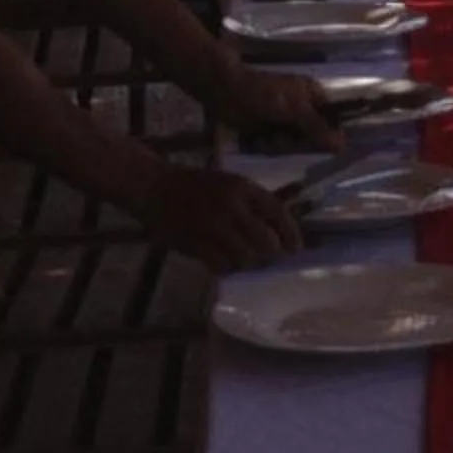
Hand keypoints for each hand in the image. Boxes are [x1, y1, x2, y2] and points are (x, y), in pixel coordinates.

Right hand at [139, 166, 304, 270]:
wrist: (155, 186)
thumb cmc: (198, 187)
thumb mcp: (230, 185)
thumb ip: (253, 206)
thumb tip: (282, 233)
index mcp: (242, 187)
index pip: (276, 211)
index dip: (290, 232)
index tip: (296, 248)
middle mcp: (229, 204)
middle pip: (264, 240)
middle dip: (271, 254)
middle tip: (271, 259)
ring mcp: (209, 223)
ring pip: (243, 256)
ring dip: (247, 263)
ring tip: (244, 262)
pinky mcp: (191, 241)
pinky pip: (218, 264)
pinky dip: (225, 268)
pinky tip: (223, 264)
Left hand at [219, 63, 340, 151]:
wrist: (227, 92)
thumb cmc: (265, 94)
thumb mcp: (296, 109)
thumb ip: (318, 127)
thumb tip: (343, 145)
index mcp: (313, 95)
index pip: (331, 119)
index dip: (329, 134)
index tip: (325, 148)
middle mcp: (301, 107)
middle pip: (313, 134)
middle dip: (299, 140)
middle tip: (286, 137)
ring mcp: (284, 118)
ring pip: (294, 142)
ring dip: (282, 143)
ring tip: (269, 138)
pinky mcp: (268, 128)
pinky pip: (278, 144)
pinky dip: (269, 144)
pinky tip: (259, 139)